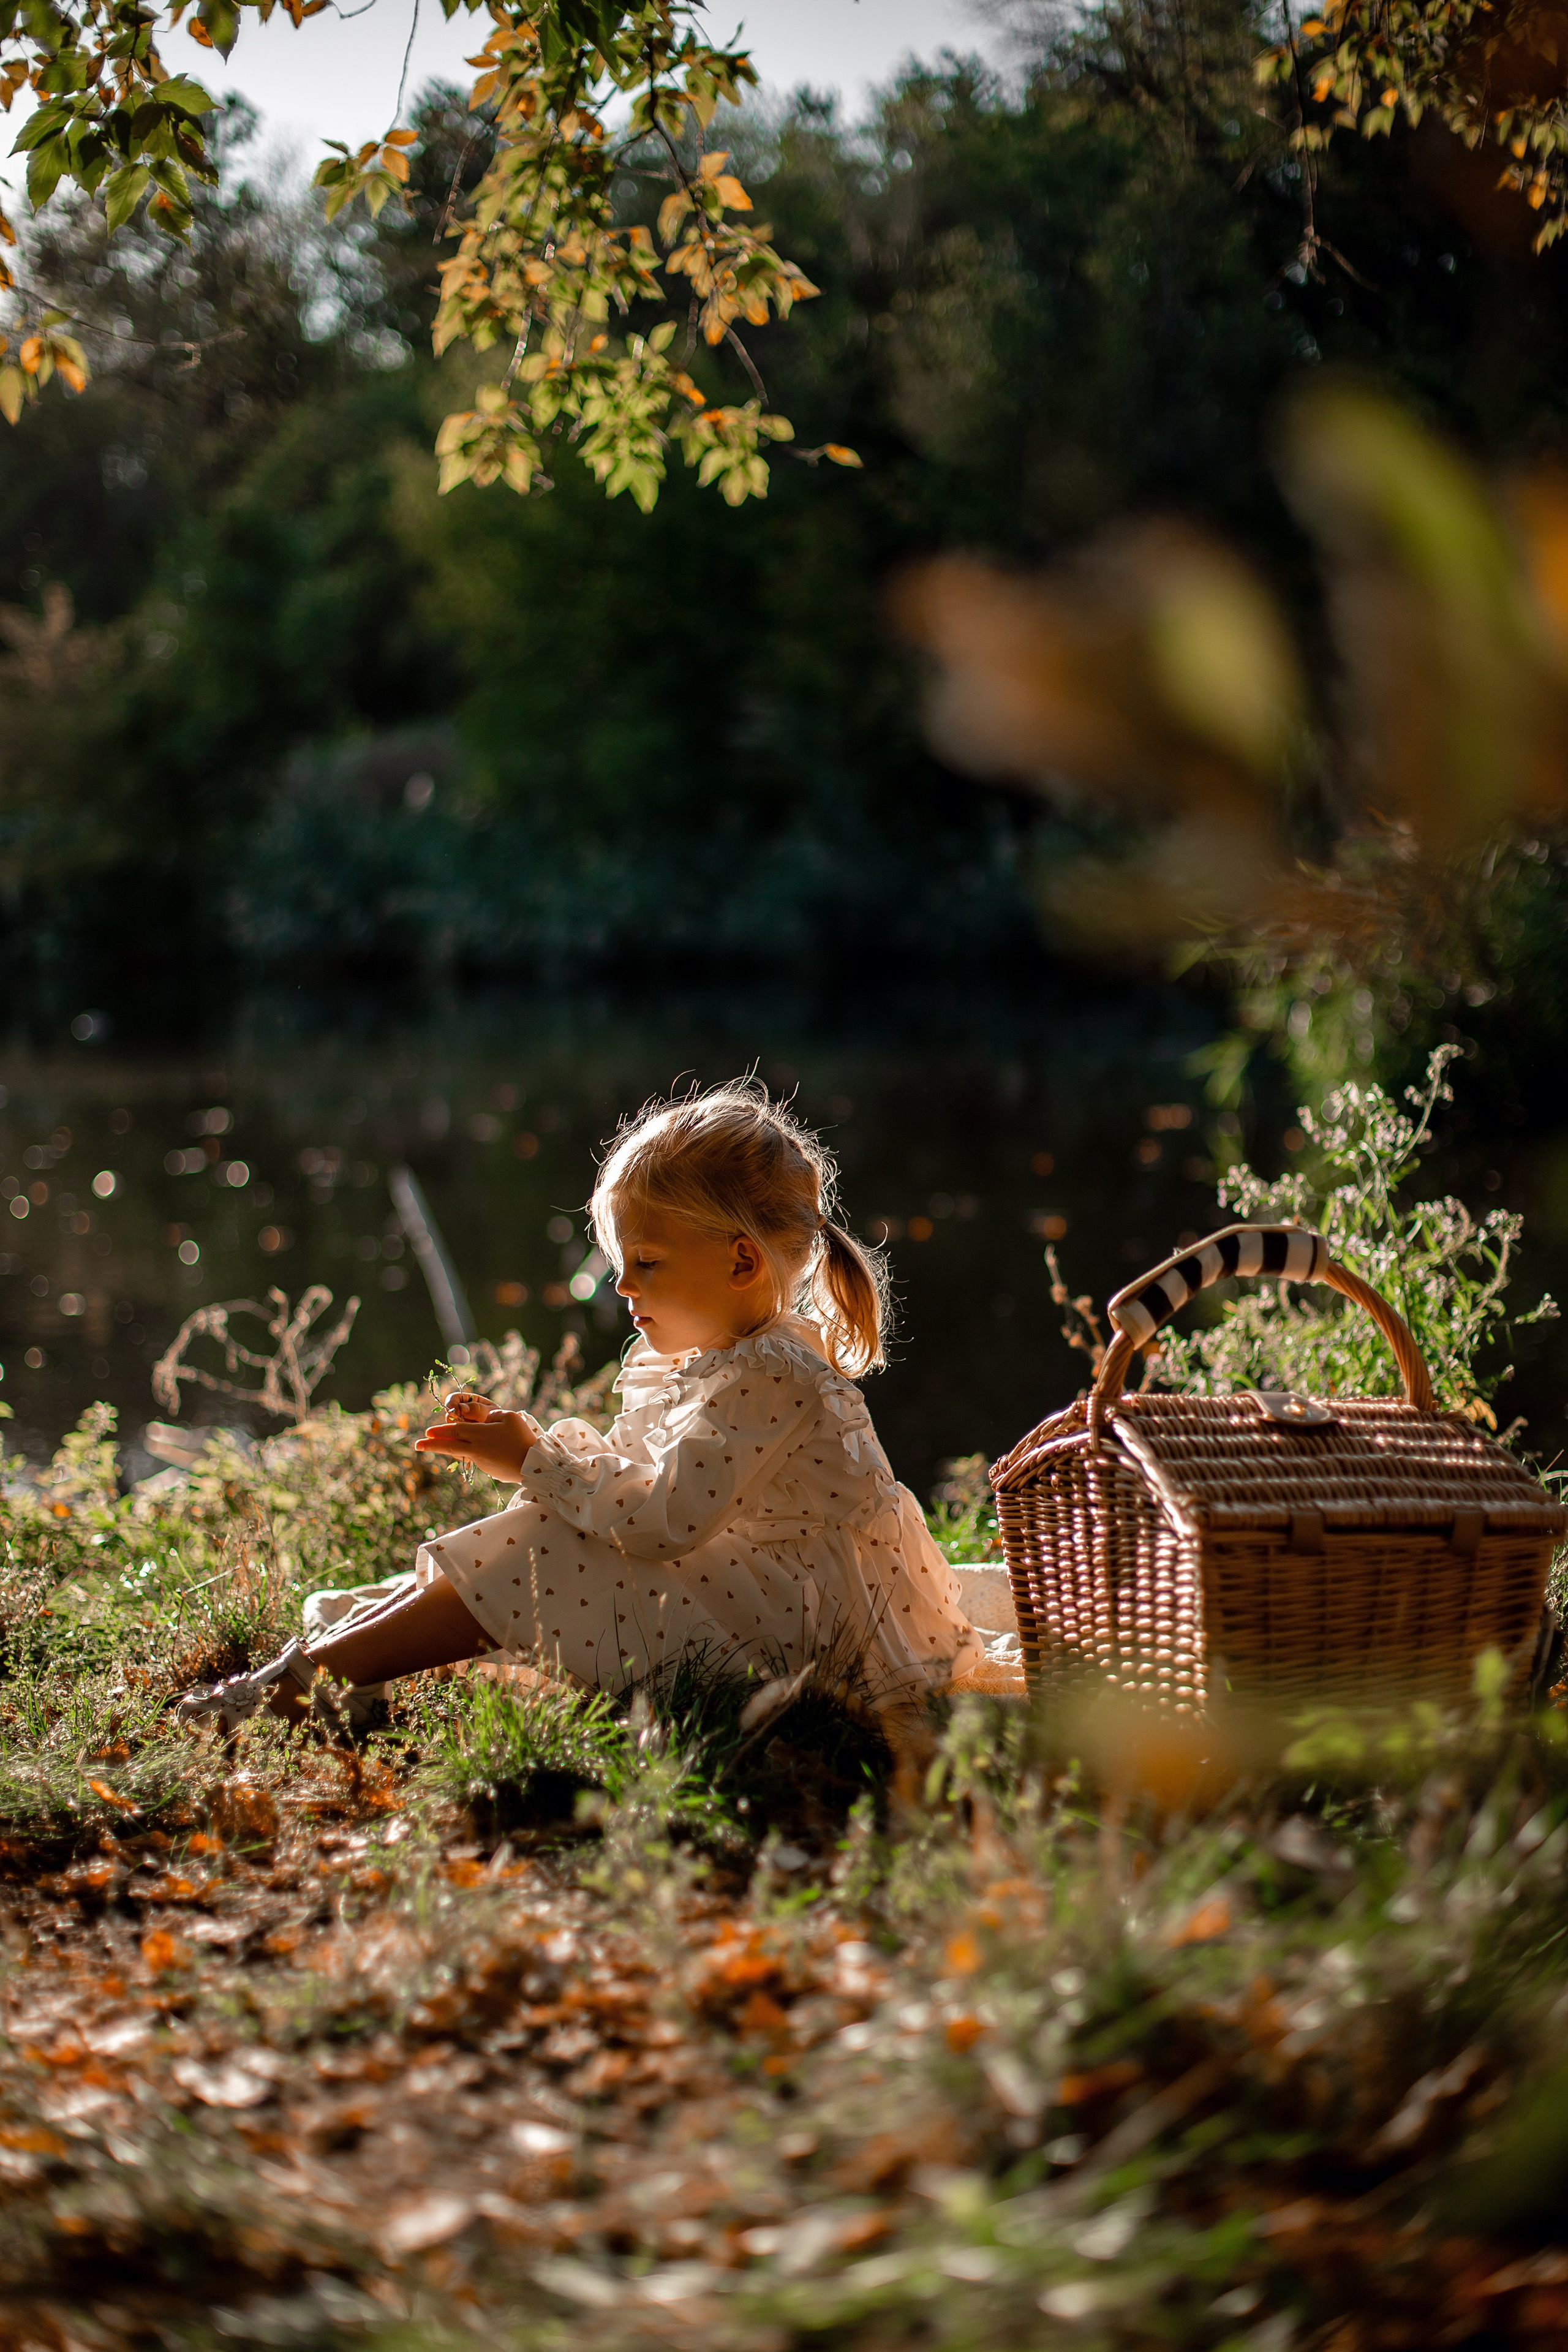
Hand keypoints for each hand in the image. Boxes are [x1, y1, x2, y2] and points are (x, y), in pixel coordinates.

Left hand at [415, 1391, 536, 1480]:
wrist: (534, 1464)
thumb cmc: (522, 1437)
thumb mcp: (508, 1417)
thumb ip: (489, 1414)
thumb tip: (476, 1417)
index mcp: (480, 1434)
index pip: (455, 1430)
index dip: (440, 1431)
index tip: (426, 1432)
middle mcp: (476, 1448)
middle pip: (449, 1445)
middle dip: (432, 1445)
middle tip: (417, 1445)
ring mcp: (480, 1460)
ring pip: (461, 1452)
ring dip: (447, 1448)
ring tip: (435, 1446)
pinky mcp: (487, 1468)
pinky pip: (475, 1457)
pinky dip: (470, 1452)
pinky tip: (475, 1450)